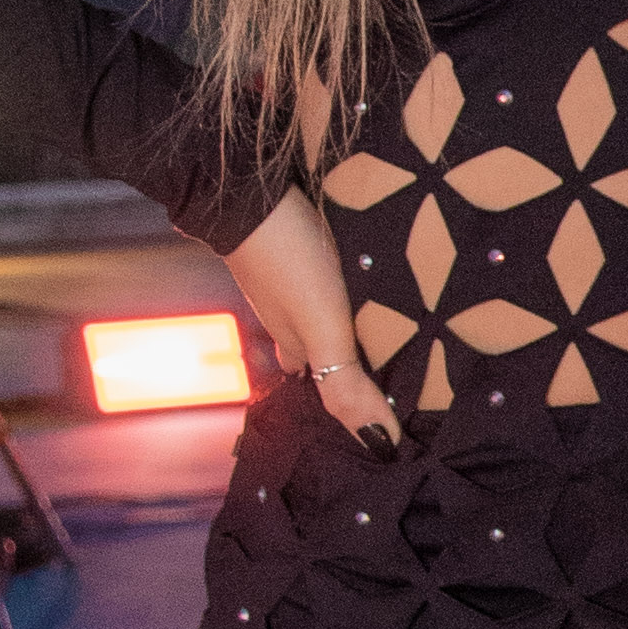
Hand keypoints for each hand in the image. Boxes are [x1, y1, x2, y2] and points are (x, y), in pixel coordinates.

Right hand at [225, 189, 399, 450]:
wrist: (244, 184)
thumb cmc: (285, 259)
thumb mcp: (322, 330)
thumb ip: (345, 385)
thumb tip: (380, 445)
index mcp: (294, 340)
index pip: (318, 385)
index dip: (342, 403)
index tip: (369, 420)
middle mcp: (288, 312)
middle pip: (316, 349)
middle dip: (342, 365)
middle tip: (378, 377)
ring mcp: (289, 275)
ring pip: (319, 311)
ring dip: (344, 325)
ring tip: (383, 331)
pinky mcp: (298, 238)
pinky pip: (323, 272)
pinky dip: (341, 284)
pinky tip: (360, 274)